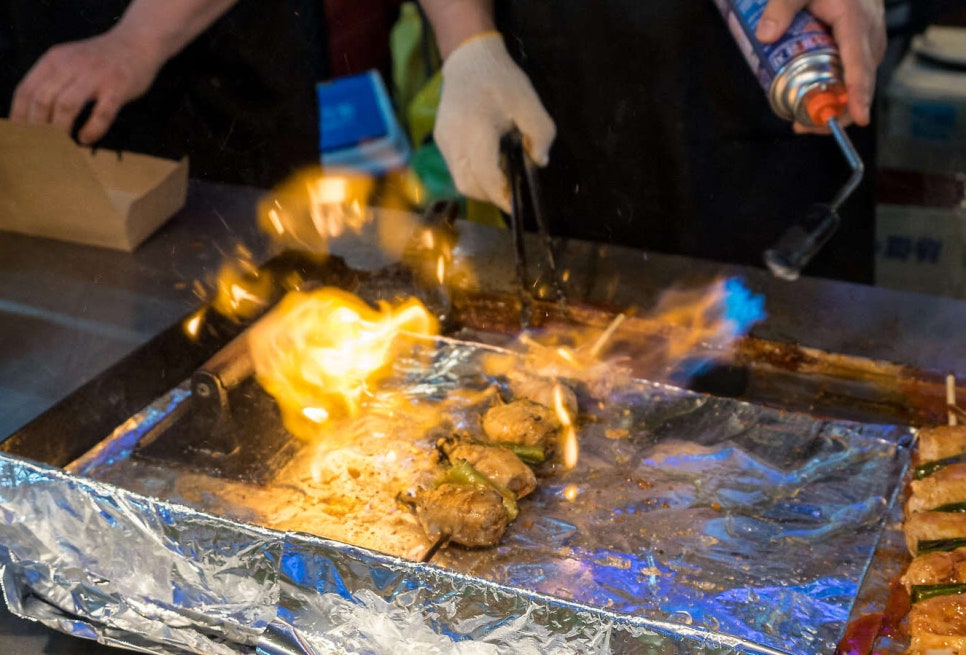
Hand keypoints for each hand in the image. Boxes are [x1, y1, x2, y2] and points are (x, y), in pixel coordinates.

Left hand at [10, 28, 162, 144]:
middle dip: (38, 127)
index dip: (20, 115)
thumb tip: (37, 116)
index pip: (26, 90)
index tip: (21, 135)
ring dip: (60, 130)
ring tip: (62, 146)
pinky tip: (86, 139)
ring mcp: (95, 75)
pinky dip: (92, 130)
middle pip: (43, 99)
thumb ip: (54, 81)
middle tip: (41, 146)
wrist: (138, 42)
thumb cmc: (103, 60)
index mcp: (54, 59)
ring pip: (67, 106)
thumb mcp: (70, 61)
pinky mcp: (118, 87)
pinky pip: (101, 113)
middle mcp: (71, 65)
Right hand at [434, 33, 555, 212]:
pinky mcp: (440, 140)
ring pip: (460, 180)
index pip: (485, 176)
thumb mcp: (530, 102)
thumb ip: (541, 134)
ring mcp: (444, 141)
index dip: (501, 196)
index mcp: (476, 130)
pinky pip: (456, 168)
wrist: (469, 59)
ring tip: (501, 175)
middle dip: (490, 196)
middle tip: (510, 192)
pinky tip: (488, 161)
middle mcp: (454, 140)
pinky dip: (473, 174)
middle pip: (468, 186)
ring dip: (481, 186)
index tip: (516, 206)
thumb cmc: (501, 79)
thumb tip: (538, 162)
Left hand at [756, 0, 885, 132]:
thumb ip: (781, 7)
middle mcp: (868, 35)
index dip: (859, 93)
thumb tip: (765, 36)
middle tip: (804, 127)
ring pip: (857, 81)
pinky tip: (813, 102)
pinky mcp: (862, 47)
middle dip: (838, 110)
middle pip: (860, 81)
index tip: (859, 117)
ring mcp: (868, 43)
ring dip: (834, 104)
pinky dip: (836, 91)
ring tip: (803, 121)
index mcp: (855, 22)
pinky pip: (852, 74)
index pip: (859, 63)